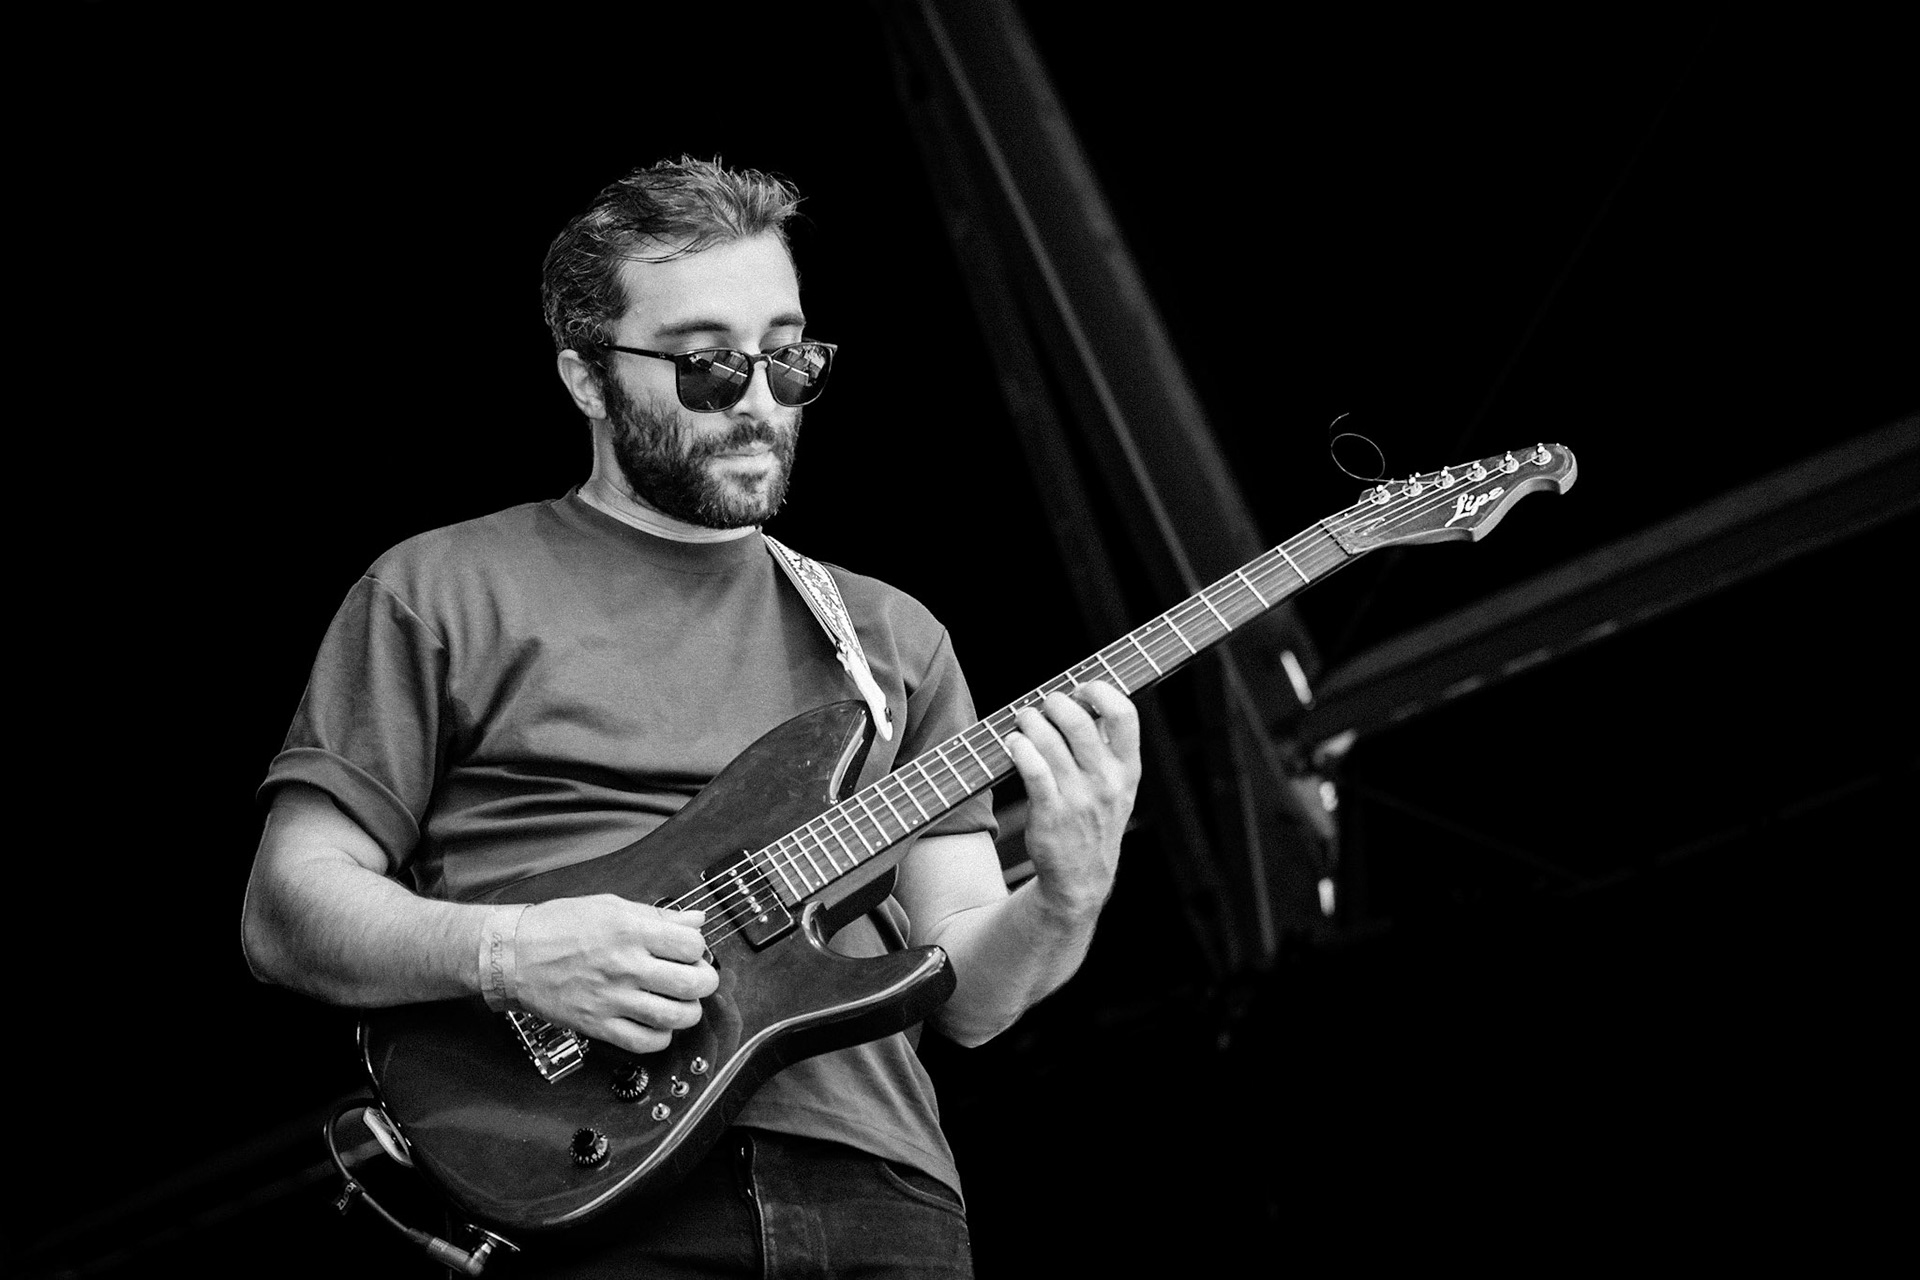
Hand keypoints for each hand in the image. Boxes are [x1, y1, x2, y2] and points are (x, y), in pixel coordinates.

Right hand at [512, 895, 718, 1053]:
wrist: (512, 955)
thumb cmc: (558, 926)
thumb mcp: (610, 905)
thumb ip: (657, 915)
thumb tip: (695, 920)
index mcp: (631, 931)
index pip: (692, 946)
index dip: (699, 949)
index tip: (691, 952)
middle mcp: (625, 966)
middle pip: (692, 983)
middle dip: (705, 982)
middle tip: (698, 979)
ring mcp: (612, 999)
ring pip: (675, 1016)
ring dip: (689, 1012)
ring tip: (682, 1004)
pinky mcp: (597, 1025)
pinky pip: (644, 1042)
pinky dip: (661, 1037)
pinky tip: (658, 1025)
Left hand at [1005, 683, 1141, 919]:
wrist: (1081, 878)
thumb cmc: (1096, 821)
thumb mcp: (1118, 787)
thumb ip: (1108, 746)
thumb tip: (1088, 698)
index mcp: (1128, 769)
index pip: (1125, 714)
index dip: (1101, 691)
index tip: (1082, 689)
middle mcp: (1106, 782)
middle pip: (1078, 721)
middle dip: (1054, 702)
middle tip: (1043, 706)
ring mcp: (1078, 799)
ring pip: (1049, 740)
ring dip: (1029, 722)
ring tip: (1023, 721)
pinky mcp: (1050, 813)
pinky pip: (1032, 768)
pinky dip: (1019, 748)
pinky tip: (1013, 744)